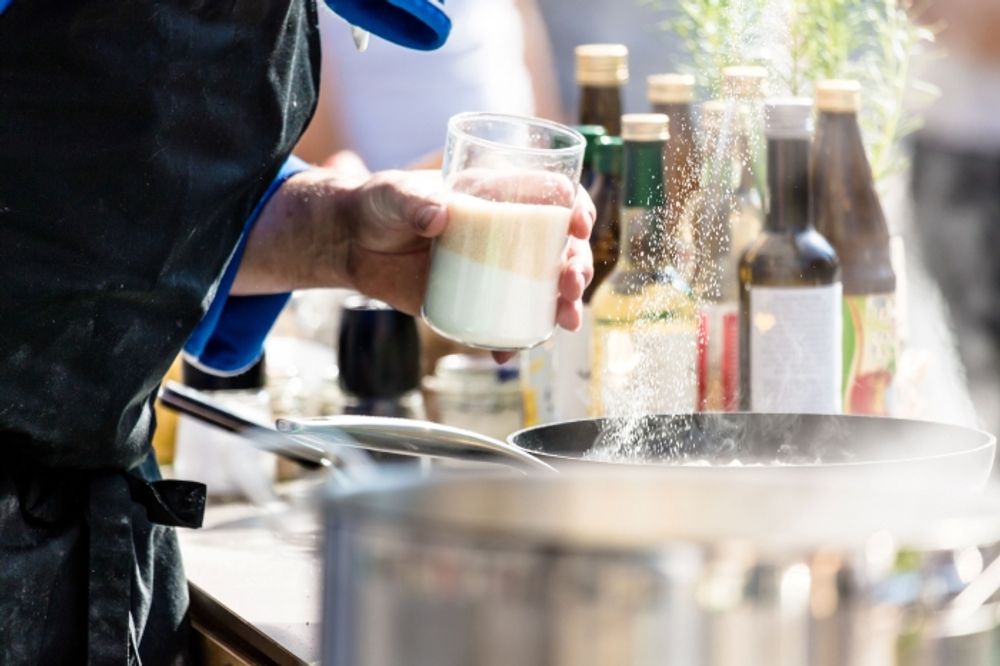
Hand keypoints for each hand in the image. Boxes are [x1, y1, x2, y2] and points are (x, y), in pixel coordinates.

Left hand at [235, 166, 595, 364]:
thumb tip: (440, 216)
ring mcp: (494, 271)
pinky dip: (512, 342)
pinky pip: (505, 324)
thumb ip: (414, 201)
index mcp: (496, 196)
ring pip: (542, 290)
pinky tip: (509, 353)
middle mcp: (505, 234)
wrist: (351, 244)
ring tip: (564, 320)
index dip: (575, 208)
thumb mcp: (393, 195)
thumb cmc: (378, 206)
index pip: (551, 196)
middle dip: (576, 267)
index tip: (578, 225)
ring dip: (561, 306)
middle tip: (569, 283)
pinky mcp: (475, 302)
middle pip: (559, 249)